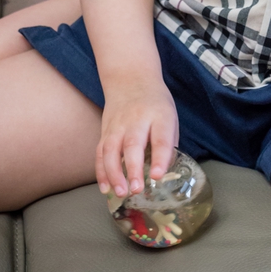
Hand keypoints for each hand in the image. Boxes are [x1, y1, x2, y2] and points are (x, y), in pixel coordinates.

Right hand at [96, 79, 178, 198]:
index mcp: (159, 115)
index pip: (160, 137)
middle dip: (133, 168)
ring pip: (112, 150)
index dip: (160, 157)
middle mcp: (137, 119)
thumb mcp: (170, 117)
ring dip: (114, 173)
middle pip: (133, 144)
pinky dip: (101, 171)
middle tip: (137, 189)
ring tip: (121, 193)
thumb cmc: (155, 103)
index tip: (158, 175)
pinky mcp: (105, 130)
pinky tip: (106, 188)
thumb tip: (164, 174)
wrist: (130, 79)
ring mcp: (118, 125)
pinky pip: (100, 152)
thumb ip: (168, 144)